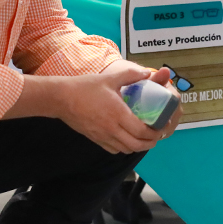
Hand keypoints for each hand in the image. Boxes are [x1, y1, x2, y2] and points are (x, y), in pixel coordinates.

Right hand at [56, 63, 179, 153]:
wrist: (62, 98)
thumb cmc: (85, 87)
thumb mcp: (110, 78)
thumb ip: (131, 75)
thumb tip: (148, 73)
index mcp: (118, 113)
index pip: (142, 131)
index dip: (154, 132)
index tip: (161, 127)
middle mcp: (112, 128)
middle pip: (136, 145)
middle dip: (150, 143)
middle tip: (156, 136)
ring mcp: (103, 136)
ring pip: (126, 150)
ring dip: (137, 146)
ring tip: (143, 138)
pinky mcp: (95, 139)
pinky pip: (114, 150)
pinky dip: (123, 148)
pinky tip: (126, 139)